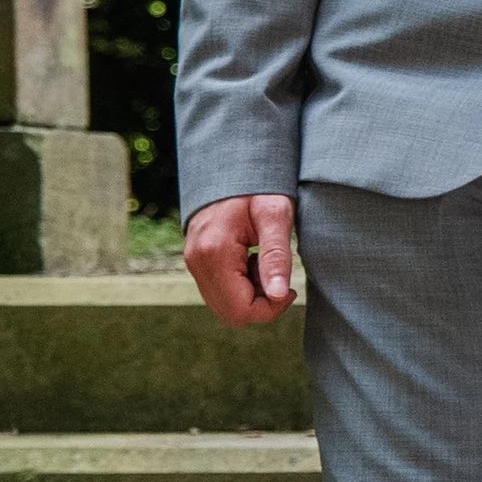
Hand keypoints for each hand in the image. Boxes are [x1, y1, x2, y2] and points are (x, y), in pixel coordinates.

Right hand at [184, 193, 296, 327]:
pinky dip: (240, 286)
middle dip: (261, 304)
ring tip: (262, 263)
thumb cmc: (259, 187)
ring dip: (251, 295)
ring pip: (225, 306)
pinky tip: (251, 262)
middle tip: (277, 275)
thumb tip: (279, 295)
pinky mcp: (196, 261)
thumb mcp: (276, 216)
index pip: (241, 311)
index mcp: (214, 253)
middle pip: (231, 314)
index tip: (289, 286)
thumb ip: (277, 256)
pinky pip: (219, 291)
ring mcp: (193, 262)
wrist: (231, 167)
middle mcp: (197, 262)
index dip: (271, 308)